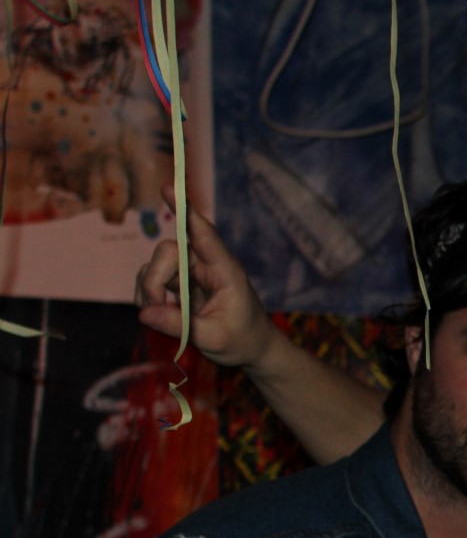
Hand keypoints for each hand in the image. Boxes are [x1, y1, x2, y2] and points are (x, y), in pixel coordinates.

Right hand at [135, 185, 281, 369]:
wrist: (252, 349)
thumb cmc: (243, 340)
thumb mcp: (214, 339)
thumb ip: (181, 326)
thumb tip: (144, 312)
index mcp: (225, 271)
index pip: (204, 234)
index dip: (186, 211)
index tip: (169, 188)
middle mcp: (206, 265)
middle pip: (168, 252)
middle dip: (155, 280)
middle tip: (157, 308)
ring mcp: (190, 274)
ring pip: (154, 266)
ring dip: (149, 291)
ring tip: (164, 318)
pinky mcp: (177, 285)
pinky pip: (150, 280)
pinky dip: (146, 297)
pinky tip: (158, 315)